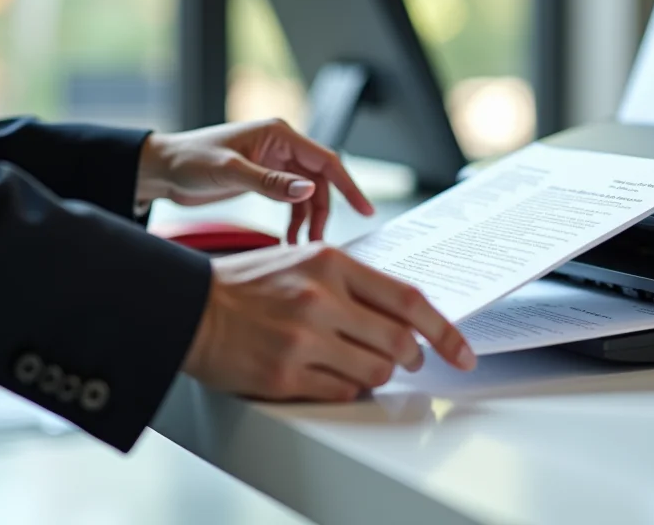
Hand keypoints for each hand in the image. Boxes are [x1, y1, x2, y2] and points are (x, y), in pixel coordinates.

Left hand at [137, 119, 373, 241]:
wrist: (160, 169)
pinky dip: (293, 221)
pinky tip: (287, 241)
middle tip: (319, 243)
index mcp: (279, 134)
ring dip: (308, 221)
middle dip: (323, 213)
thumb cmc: (189, 160)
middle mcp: (281, 147)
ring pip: (306, 195)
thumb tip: (306, 192)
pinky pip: (289, 201)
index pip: (326, 161)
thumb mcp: (230, 172)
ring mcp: (273, 163)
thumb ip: (270, 182)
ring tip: (301, 247)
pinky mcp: (263, 179)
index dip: (349, 186)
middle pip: (319, 182)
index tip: (365, 211)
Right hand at [183, 243, 475, 400]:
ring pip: (376, 371)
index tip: (463, 350)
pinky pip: (343, 391)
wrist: (189, 307)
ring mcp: (303, 339)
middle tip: (410, 360)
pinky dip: (348, 387)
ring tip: (361, 364)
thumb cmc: (248, 285)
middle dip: (414, 357)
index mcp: (331, 264)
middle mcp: (320, 299)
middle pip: (400, 341)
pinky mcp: (285, 375)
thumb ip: (353, 282)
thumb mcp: (304, 262)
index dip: (445, 330)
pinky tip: (331, 374)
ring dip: (380, 374)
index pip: (408, 299)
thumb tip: (404, 311)